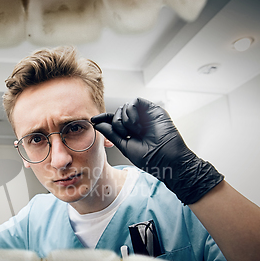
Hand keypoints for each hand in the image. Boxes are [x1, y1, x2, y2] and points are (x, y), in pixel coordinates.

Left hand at [91, 97, 223, 204]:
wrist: (166, 158)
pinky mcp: (153, 109)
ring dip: (125, 119)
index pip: (113, 121)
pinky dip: (131, 112)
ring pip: (125, 107)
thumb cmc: (148, 157)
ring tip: (136, 131)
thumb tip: (97, 124)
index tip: (93, 119)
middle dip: (117, 123)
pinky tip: (137, 124)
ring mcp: (145, 115)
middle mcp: (137, 122)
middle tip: (126, 133)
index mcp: (130, 132)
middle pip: (117, 113)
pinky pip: (135, 102)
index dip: (103, 119)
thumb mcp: (124, 145)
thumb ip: (111, 133)